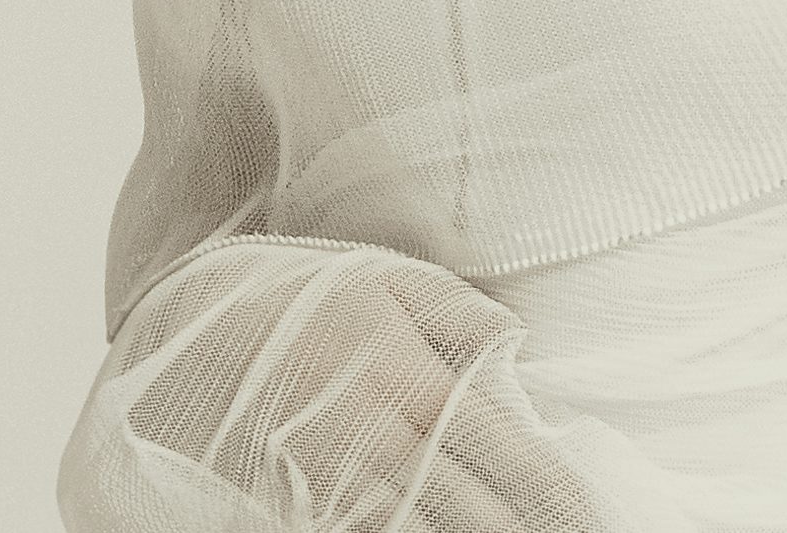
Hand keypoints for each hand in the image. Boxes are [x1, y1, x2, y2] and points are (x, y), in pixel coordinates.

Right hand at [105, 240, 606, 531]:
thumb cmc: (303, 294)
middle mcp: (378, 438)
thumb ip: (456, 312)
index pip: (499, 448)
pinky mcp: (298, 505)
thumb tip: (517, 341)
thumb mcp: (386, 278)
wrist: (196, 321)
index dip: (548, 488)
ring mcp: (336, 481)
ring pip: (415, 532)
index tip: (590, 514)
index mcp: (410, 380)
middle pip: (465, 509)